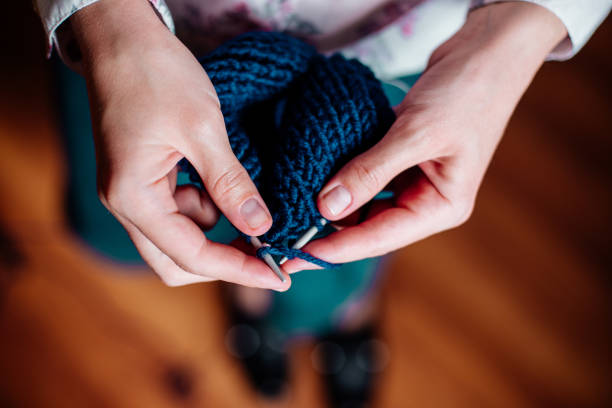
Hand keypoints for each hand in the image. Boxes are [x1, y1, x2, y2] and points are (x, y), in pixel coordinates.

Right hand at [71, 0, 288, 288]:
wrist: (120, 37)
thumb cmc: (154, 74)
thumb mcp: (201, 129)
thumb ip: (230, 183)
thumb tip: (260, 227)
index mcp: (134, 197)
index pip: (191, 257)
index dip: (238, 270)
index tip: (278, 274)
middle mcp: (126, 204)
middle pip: (177, 261)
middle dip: (224, 260)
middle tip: (268, 253)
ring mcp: (132, 192)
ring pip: (180, 237)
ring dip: (217, 229)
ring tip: (248, 201)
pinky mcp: (143, 179)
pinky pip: (178, 211)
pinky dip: (207, 207)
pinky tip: (224, 183)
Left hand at [284, 2, 566, 271]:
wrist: (486, 50)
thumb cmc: (468, 91)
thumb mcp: (417, 132)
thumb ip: (371, 171)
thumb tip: (328, 207)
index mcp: (441, 207)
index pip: (379, 237)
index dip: (335, 249)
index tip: (294, 259)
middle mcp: (427, 200)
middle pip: (369, 226)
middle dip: (328, 231)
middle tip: (284, 236)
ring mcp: (414, 180)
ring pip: (364, 204)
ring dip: (333, 204)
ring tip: (292, 210)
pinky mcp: (402, 159)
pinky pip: (366, 177)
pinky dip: (343, 177)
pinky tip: (316, 178)